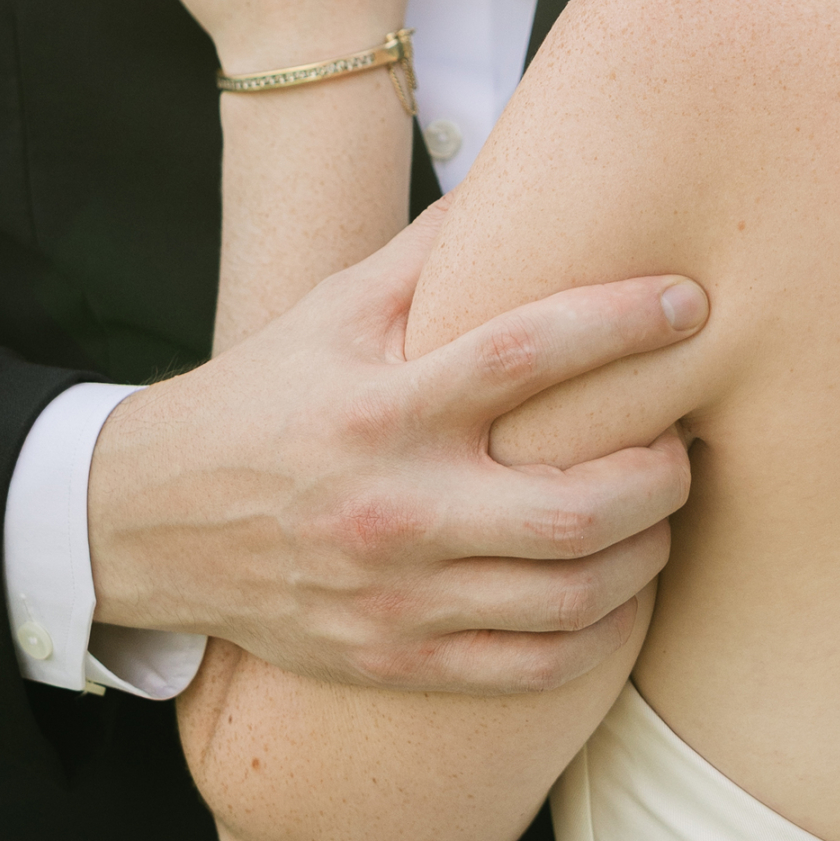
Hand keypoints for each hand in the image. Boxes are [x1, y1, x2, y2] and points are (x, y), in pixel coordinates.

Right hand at [89, 211, 708, 688]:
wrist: (150, 523)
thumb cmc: (260, 400)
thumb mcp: (330, 309)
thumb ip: (432, 252)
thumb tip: (521, 172)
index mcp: (383, 405)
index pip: (525, 354)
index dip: (623, 323)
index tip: (689, 303)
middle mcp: (397, 505)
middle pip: (578, 506)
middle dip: (663, 473)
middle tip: (683, 438)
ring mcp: (399, 594)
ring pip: (571, 596)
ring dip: (647, 552)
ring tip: (661, 512)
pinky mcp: (397, 658)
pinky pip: (533, 667)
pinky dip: (599, 633)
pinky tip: (617, 590)